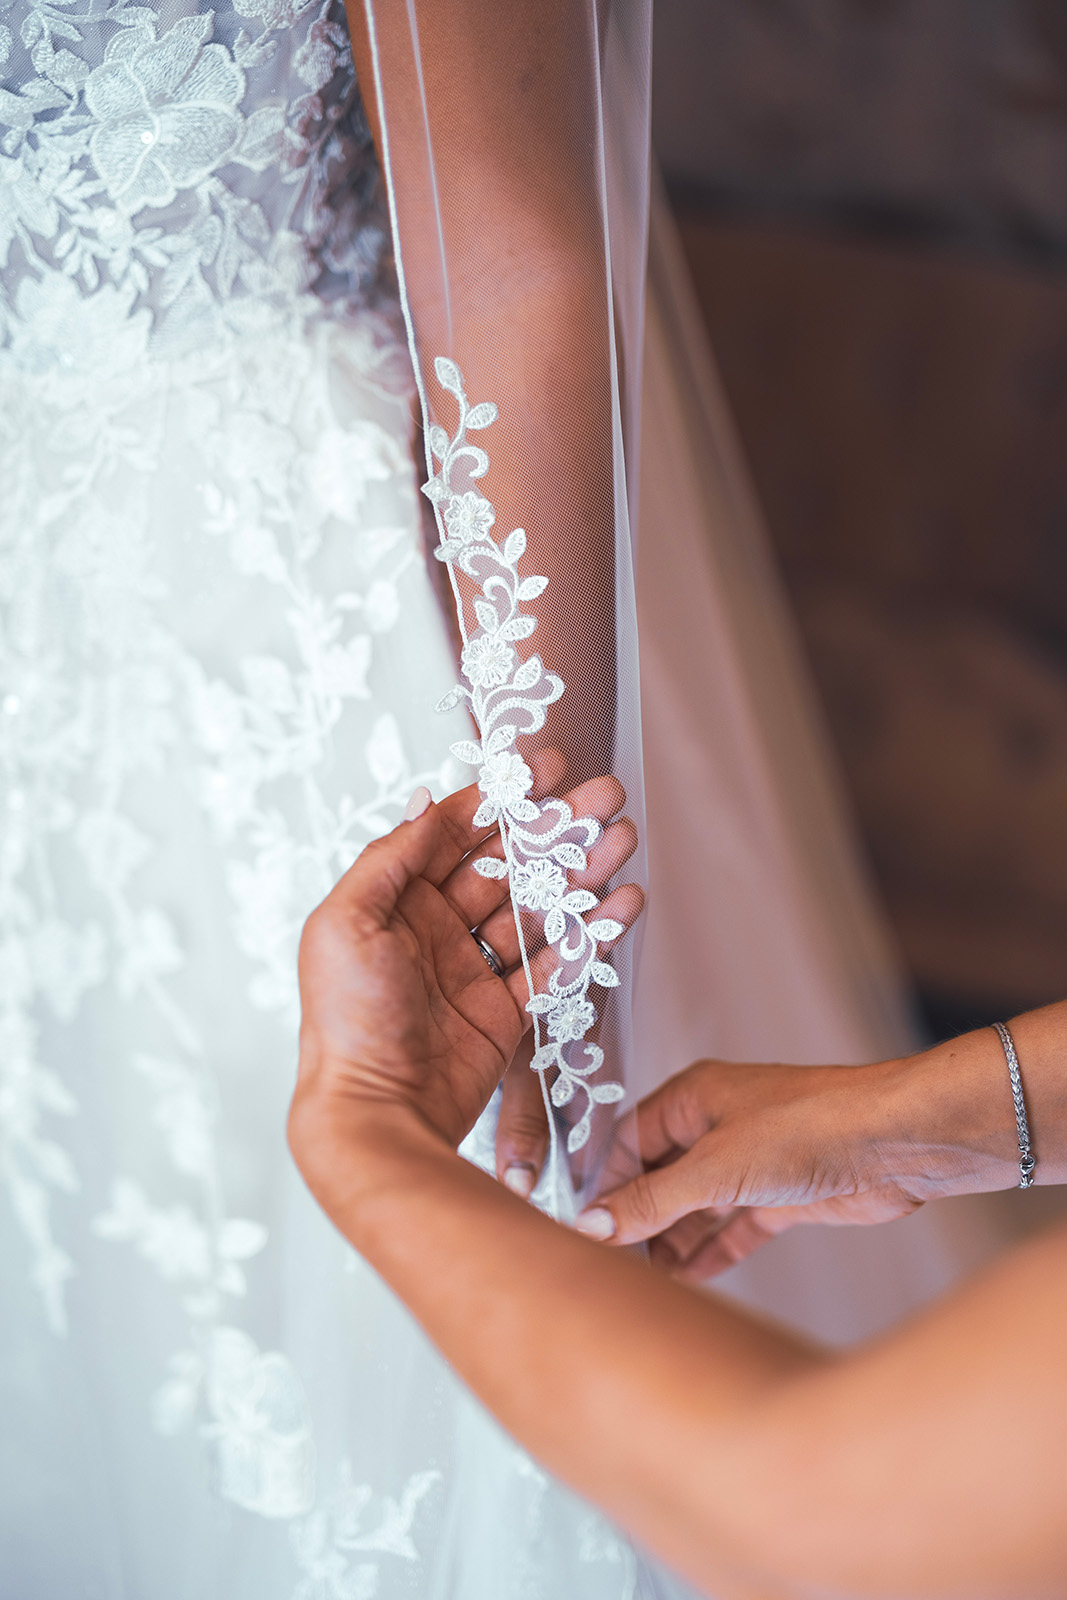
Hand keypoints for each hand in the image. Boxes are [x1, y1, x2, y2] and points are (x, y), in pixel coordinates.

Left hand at [289, 772, 639, 1218]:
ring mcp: (475, 971)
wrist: (377, 1113)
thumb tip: (426, 799)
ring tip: (624, 838)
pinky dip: (591, 932)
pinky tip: (624, 901)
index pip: (455, 836)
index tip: (544, 769)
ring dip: (583, 872)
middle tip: (603, 795)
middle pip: (507, 866)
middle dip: (555, 829)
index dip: (500, 800)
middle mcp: (436, 930)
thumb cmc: (347, 1019)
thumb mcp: (347, 923)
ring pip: (538, 908)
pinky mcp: (507, 1014)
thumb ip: (389, 857)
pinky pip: (556, 963)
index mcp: (395, 903)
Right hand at [578, 1045, 1018, 1278]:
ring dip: (669, 1243)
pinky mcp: (781, 1196)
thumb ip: (652, 1200)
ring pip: (694, 1207)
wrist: (899, 1141)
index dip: (602, 1186)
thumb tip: (594, 1224)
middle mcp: (717, 1126)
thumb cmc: (811, 1125)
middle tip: (605, 1266)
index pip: (626, 1143)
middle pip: (658, 1177)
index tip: (579, 1230)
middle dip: (634, 1219)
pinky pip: (733, 1227)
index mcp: (692, 1098)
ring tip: (638, 1284)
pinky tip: (685, 1281)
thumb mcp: (716, 1168)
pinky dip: (710, 1252)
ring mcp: (750, 1162)